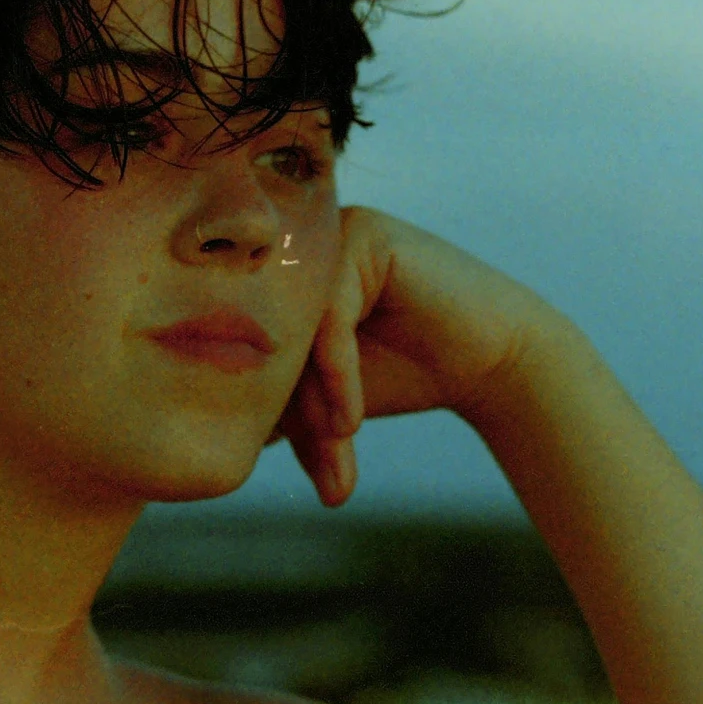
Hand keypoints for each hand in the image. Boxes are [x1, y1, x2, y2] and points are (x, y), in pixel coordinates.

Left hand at [268, 206, 557, 506]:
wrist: (489, 361)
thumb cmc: (404, 374)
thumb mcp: (324, 398)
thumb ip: (276, 406)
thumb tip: (212, 444)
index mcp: (274, 279)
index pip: (245, 345)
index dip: (261, 408)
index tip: (271, 461)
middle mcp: (296, 248)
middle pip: (268, 338)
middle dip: (295, 412)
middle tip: (323, 468)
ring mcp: (328, 235)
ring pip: (296, 331)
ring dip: (316, 400)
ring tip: (339, 445)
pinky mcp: (363, 236)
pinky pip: (330, 318)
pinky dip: (337, 376)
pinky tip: (350, 419)